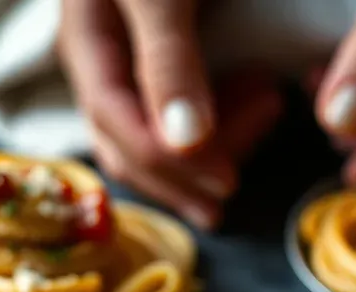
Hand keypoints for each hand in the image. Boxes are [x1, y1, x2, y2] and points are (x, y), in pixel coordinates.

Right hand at [58, 0, 282, 228]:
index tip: (227, 183)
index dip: (170, 164)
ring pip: (156, 137)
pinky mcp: (164, 56)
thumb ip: (167, 59)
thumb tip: (184, 143)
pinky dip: (220, 120)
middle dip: (185, 178)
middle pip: (130, 147)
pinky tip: (257, 107)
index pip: (116, 126)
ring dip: (209, 151)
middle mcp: (101, 62)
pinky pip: (180, 112)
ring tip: (267, 116)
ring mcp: (129, 62)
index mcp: (88, 43)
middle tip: (236, 185)